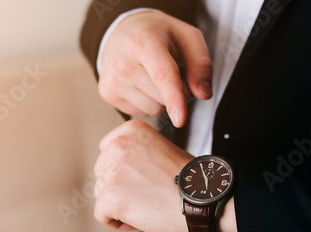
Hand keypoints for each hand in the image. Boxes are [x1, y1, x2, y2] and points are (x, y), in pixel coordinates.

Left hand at [93, 120, 238, 231]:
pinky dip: (118, 222)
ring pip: (101, 194)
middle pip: (102, 173)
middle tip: (148, 194)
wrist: (205, 200)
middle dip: (120, 187)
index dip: (123, 170)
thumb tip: (116, 170)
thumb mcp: (160, 151)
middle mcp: (118, 146)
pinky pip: (102, 215)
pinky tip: (140, 219)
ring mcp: (113, 171)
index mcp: (131, 131)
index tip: (143, 178)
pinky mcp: (111, 196)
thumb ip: (136, 154)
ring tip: (148, 206)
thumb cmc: (189, 181)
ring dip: (120, 204)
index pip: (107, 151)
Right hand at [98, 11, 212, 127]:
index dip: (175, 99)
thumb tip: (203, 94)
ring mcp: (112, 80)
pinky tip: (141, 85)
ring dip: (161, 99)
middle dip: (177, 92)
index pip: (163, 76)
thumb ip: (201, 64)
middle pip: (163, 97)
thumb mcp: (187, 37)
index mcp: (143, 42)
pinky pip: (140, 112)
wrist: (120, 32)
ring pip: (153, 109)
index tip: (180, 119)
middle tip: (172, 73)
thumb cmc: (156, 34)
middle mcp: (123, 62)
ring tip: (154, 77)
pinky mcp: (107, 93)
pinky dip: (147, 102)